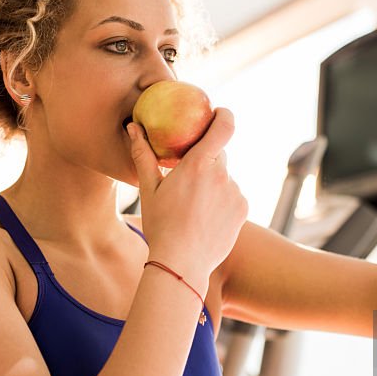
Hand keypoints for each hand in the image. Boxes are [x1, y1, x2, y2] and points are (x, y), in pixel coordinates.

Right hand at [128, 107, 247, 287]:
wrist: (181, 263)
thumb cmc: (161, 225)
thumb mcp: (149, 190)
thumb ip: (144, 155)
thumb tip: (134, 127)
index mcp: (198, 165)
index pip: (223, 126)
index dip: (224, 115)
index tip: (218, 112)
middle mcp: (222, 175)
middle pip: (219, 154)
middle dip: (206, 159)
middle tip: (190, 176)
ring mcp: (235, 192)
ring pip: (225, 177)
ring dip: (213, 183)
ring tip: (193, 208)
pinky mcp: (242, 208)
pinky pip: (233, 195)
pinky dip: (222, 200)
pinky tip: (205, 218)